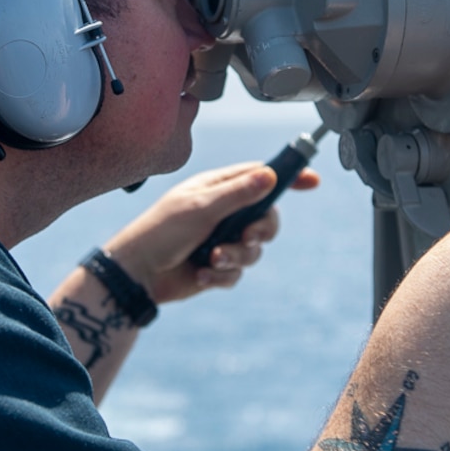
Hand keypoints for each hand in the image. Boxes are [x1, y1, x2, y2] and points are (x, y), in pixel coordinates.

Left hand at [104, 162, 321, 303]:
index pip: (260, 177)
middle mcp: (223, 212)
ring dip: (236, 256)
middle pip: (266, 217)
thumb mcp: (201, 207)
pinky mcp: (216, 267)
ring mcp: (221, 239)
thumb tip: (270, 175)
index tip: (312, 181)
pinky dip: (222, 275)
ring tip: (213, 259)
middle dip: (261, 230)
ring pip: (254, 249)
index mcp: (218, 188)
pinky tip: (201, 275)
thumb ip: (237, 194)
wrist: (137, 274)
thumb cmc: (162, 231)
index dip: (287, 177)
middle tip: (248, 235)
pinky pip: (237, 272)